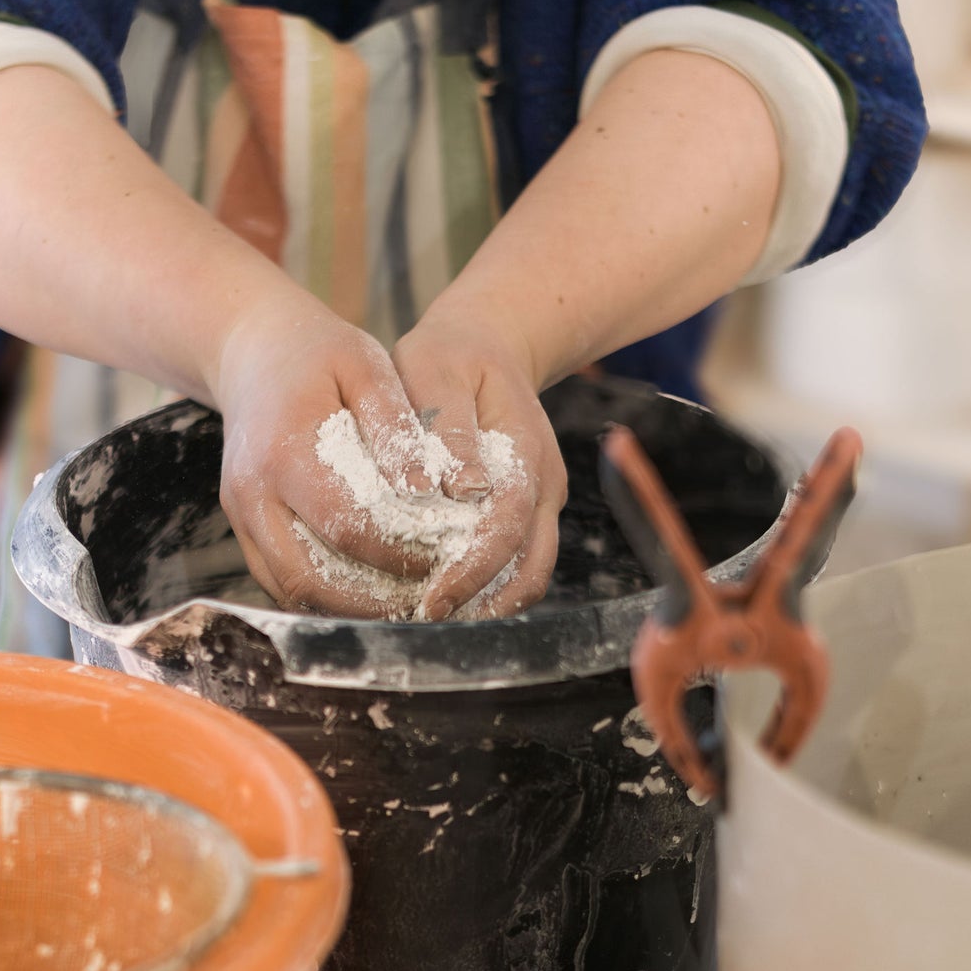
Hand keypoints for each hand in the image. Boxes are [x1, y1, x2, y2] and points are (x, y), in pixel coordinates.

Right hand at [208, 290, 439, 616]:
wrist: (250, 346)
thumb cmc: (319, 352)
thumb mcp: (366, 365)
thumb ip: (396, 426)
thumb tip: (423, 488)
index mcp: (285, 450)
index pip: (346, 526)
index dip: (397, 553)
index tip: (443, 558)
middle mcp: (252, 492)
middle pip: (310, 577)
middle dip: (372, 600)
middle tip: (426, 599)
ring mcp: (240, 515)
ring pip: (291, 591)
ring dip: (347, 609)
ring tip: (402, 607)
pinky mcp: (241, 527)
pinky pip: (280, 582)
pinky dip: (324, 598)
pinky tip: (369, 594)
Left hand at [391, 299, 563, 619]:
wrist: (487, 344)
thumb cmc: (449, 356)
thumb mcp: (438, 368)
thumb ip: (450, 428)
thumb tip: (464, 489)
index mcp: (525, 451)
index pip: (507, 525)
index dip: (472, 570)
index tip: (432, 601)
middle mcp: (543, 485)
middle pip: (529, 566)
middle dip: (483, 605)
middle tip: (427, 626)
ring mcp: (541, 503)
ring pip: (529, 575)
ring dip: (489, 606)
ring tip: (433, 624)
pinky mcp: (528, 514)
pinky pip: (518, 566)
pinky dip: (489, 592)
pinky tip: (445, 601)